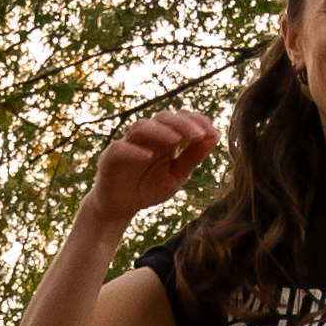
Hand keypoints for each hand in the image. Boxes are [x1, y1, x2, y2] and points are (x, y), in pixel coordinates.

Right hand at [84, 110, 220, 230]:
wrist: (121, 207)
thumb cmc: (149, 188)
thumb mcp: (176, 176)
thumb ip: (193, 158)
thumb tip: (214, 137)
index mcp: (164, 138)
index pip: (180, 119)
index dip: (195, 121)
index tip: (212, 132)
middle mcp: (146, 136)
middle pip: (162, 118)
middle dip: (182, 124)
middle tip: (199, 135)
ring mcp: (127, 144)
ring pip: (141, 127)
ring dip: (160, 131)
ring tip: (176, 140)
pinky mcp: (110, 157)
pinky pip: (121, 149)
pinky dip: (134, 151)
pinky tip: (148, 157)